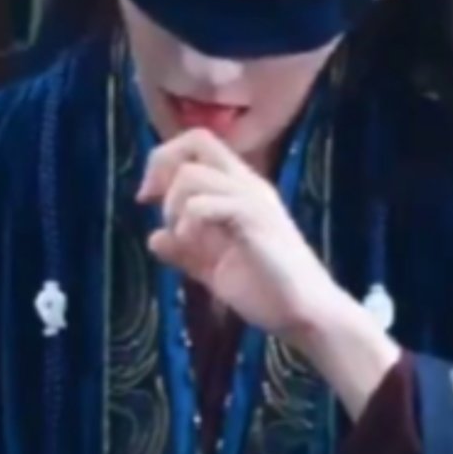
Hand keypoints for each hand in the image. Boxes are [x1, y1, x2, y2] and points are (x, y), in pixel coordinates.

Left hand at [137, 129, 401, 419]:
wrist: (305, 314)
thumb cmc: (267, 292)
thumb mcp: (213, 270)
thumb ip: (185, 252)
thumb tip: (153, 238)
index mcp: (240, 189)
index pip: (198, 144)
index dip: (163, 161)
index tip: (147, 198)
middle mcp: (248, 184)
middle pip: (198, 140)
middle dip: (162, 165)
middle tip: (150, 202)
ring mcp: (253, 199)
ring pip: (193, 175)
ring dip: (173, 206)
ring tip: (183, 239)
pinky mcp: (254, 219)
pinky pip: (205, 204)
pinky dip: (188, 224)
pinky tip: (193, 246)